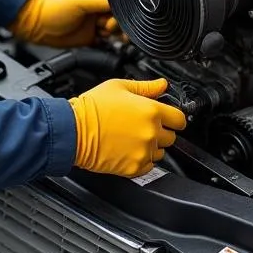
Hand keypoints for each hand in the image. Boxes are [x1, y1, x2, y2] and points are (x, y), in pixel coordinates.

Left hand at [9, 0, 118, 48]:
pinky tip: (104, 37)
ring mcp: (99, 19)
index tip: (117, 13)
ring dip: (115, 30)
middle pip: (122, 13)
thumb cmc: (55, 9)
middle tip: (106, 24)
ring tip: (104, 31)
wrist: (41, 28)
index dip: (123, 5)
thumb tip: (123, 4)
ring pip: (119, 26)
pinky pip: (111, 37)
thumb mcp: (82, 2)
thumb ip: (103, 2)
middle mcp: (101, 4)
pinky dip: (111, 39)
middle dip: (118, 20)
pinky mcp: (96, 33)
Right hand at [68, 78, 186, 177]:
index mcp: (151, 111)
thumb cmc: (92, 108)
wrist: (73, 131)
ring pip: (160, 152)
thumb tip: (162, 85)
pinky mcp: (134, 167)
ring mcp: (143, 152)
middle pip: (171, 137)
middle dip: (160, 131)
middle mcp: (151, 132)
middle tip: (141, 126)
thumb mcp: (119, 87)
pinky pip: (149, 166)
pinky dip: (141, 160)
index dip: (174, 118)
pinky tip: (127, 150)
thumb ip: (146, 87)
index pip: (179, 119)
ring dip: (151, 146)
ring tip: (131, 138)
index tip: (168, 119)